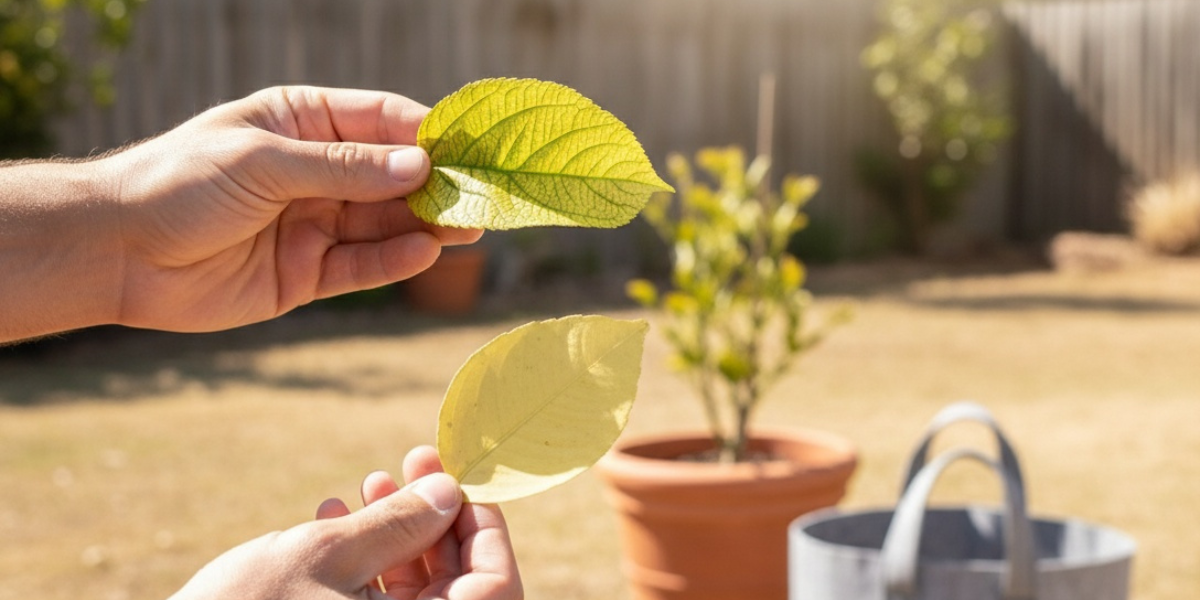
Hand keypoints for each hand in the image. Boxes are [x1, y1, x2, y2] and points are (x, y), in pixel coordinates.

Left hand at [100, 86, 481, 332]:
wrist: (116, 252)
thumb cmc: (179, 182)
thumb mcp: (264, 161)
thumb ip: (343, 168)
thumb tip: (418, 167)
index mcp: (303, 123)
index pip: (381, 121)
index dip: (427, 134)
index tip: (470, 148)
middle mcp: (316, 172)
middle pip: (393, 177)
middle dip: (438, 185)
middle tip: (484, 196)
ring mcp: (314, 224)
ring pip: (385, 223)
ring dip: (427, 224)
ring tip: (469, 226)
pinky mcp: (307, 274)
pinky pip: (362, 266)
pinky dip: (394, 261)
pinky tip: (424, 251)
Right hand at [317, 446, 522, 599]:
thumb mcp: (329, 556)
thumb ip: (397, 524)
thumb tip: (449, 491)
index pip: (497, 586)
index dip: (483, 524)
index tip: (456, 476)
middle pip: (456, 582)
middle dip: (435, 515)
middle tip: (416, 461)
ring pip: (417, 590)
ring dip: (398, 530)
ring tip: (373, 483)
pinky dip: (366, 561)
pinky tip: (336, 515)